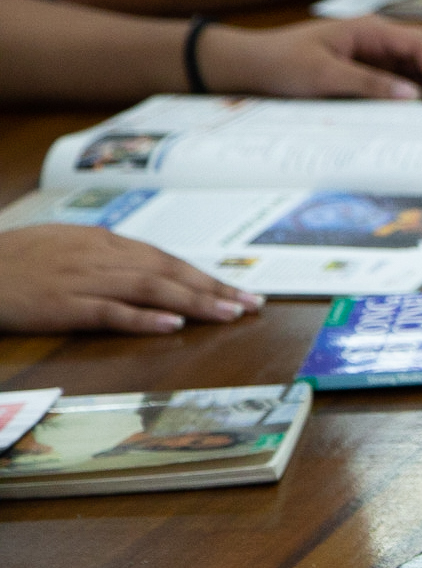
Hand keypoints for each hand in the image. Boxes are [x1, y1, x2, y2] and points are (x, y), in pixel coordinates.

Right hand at [0, 224, 260, 333]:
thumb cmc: (14, 259)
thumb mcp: (65, 246)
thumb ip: (103, 256)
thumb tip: (139, 266)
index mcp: (104, 242)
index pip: (166, 259)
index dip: (204, 275)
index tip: (237, 289)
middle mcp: (102, 257)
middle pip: (169, 272)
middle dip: (214, 288)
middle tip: (252, 304)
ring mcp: (83, 280)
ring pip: (151, 289)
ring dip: (195, 302)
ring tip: (229, 314)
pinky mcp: (63, 305)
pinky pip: (111, 312)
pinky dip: (144, 318)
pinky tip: (173, 325)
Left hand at [198, 16, 421, 100]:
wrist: (249, 64)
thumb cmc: (282, 63)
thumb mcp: (323, 76)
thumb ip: (369, 84)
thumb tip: (412, 96)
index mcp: (371, 29)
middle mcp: (378, 37)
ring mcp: (374, 51)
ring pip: (419, 62)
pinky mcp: (366, 66)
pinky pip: (400, 75)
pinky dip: (413, 89)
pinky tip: (412, 108)